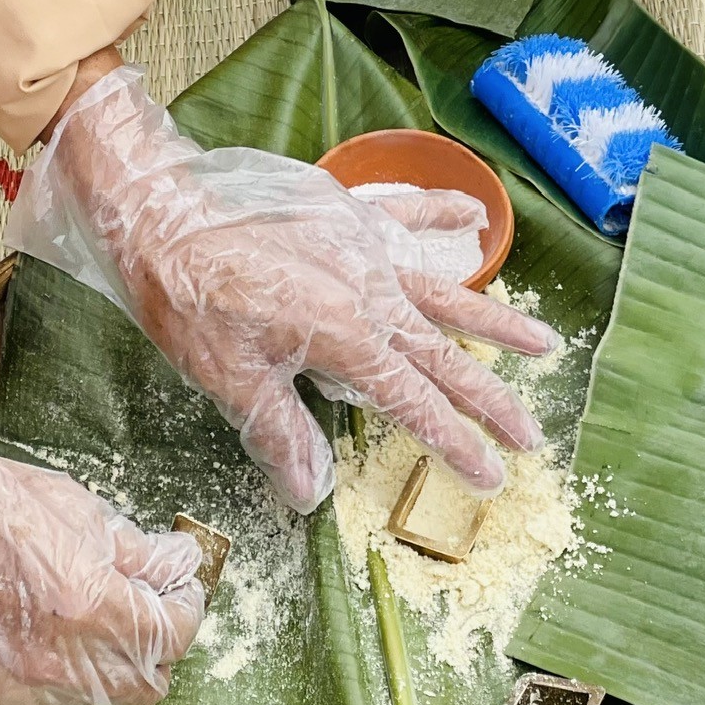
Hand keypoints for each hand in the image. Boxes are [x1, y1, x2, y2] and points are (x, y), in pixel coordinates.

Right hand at [0, 405, 203, 704]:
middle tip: (152, 601)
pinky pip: (52, 703)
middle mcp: (52, 659)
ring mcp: (16, 689)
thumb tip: (173, 569)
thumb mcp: (62, 504)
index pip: (169, 630)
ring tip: (105, 616)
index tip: (182, 584)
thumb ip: (128, 548)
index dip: (188, 606)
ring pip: (100, 700)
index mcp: (79, 600)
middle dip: (160, 642)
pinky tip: (59, 634)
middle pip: (145, 682)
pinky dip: (72, 676)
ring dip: (118, 663)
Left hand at [9, 68, 558, 511]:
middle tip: (533, 433)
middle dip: (491, 398)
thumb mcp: (228, 376)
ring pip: (445, 290)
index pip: (414, 402)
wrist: (160, 212)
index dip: (454, 442)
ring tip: (544, 342)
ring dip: (494, 319)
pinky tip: (477, 217)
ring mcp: (365, 247)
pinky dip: (443, 213)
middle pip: (444, 355)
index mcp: (346, 336)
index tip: (491, 475)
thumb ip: (279, 430)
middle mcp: (371, 291)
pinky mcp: (348, 213)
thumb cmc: (188, 298)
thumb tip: (310, 494)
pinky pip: (408, 211)